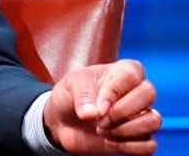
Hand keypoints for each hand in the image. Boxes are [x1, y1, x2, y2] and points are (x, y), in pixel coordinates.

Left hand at [43, 59, 160, 154]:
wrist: (64, 121)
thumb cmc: (71, 96)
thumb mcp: (71, 86)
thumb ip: (82, 97)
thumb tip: (93, 114)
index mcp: (124, 71)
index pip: (132, 74)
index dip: (113, 93)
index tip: (97, 106)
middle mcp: (138, 91)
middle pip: (149, 94)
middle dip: (121, 111)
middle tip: (100, 119)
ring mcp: (142, 116)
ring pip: (154, 121)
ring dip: (126, 130)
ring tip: (103, 130)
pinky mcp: (141, 138)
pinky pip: (150, 145)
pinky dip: (128, 146)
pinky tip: (110, 142)